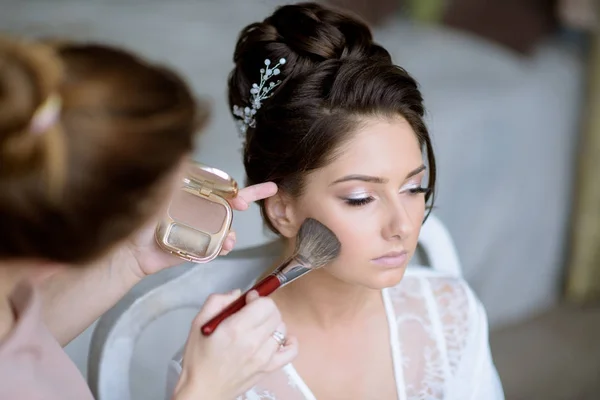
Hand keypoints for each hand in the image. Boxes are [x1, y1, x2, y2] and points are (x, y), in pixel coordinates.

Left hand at [121, 182, 277, 278]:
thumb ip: (172, 178)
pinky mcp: (198, 247)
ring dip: (232, 232)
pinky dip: (225, 246)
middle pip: (226, 205)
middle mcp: (197, 211)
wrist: (130, 251)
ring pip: (225, 227)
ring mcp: (199, 229)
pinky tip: (226, 247)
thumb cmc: (139, 220)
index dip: (233, 189)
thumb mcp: (157, 193)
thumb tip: (182, 154)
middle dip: (244, 202)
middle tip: (250, 203)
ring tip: (230, 239)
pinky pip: (217, 246)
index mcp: (191, 196)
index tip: (242, 196)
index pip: (217, 187)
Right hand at [173, 290, 297, 399]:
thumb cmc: (199, 359)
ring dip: (272, 324)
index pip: (264, 304)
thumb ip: (217, 301)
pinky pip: (291, 351)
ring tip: (259, 328)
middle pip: (275, 314)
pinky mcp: (269, 368)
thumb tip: (237, 294)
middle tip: (252, 313)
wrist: (202, 390)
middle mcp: (253, 342)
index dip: (257, 298)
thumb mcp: (198, 323)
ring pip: (282, 329)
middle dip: (264, 308)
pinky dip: (289, 342)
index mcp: (235, 329)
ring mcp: (263, 357)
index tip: (248, 301)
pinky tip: (278, 339)